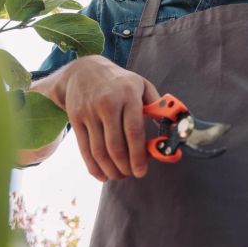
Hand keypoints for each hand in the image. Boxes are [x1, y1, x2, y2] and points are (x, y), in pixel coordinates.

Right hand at [48, 55, 159, 180]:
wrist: (83, 71)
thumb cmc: (119, 82)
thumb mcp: (140, 84)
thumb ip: (157, 105)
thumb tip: (171, 127)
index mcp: (128, 95)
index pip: (134, 131)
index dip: (138, 155)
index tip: (142, 171)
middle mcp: (107, 103)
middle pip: (115, 145)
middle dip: (124, 166)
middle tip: (131, 174)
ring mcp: (89, 112)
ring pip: (99, 150)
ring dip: (110, 169)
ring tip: (119, 175)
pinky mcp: (76, 119)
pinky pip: (84, 149)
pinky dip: (93, 166)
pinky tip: (102, 175)